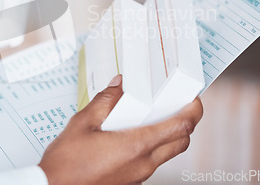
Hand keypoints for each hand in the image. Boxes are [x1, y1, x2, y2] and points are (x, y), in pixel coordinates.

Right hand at [39, 75, 202, 184]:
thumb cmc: (66, 162)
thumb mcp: (83, 122)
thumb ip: (106, 100)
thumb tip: (119, 84)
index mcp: (136, 145)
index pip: (181, 127)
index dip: (193, 110)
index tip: (193, 97)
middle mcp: (143, 163)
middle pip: (181, 141)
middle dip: (185, 122)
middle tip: (175, 104)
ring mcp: (139, 175)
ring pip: (167, 153)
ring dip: (168, 134)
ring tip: (151, 115)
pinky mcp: (131, 182)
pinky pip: (152, 162)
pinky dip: (152, 146)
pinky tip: (132, 134)